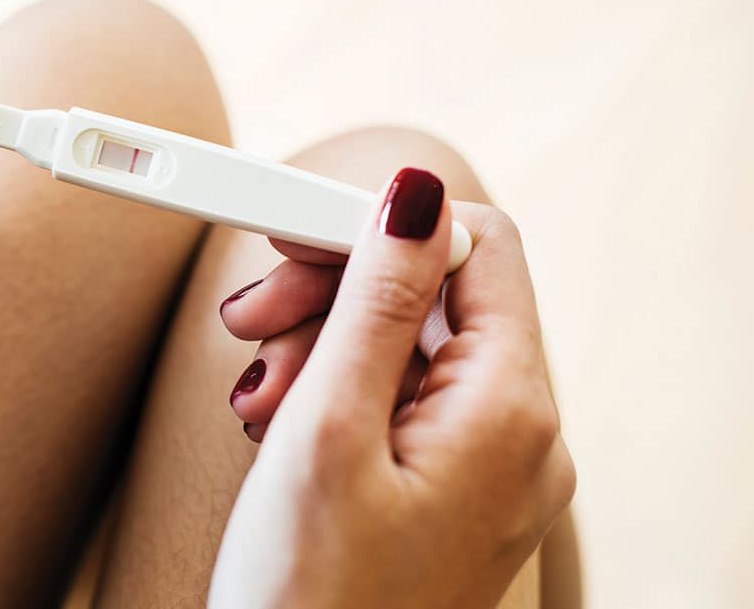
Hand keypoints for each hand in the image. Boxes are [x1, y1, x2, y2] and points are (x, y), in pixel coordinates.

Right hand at [211, 169, 574, 607]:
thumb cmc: (308, 601)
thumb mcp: (329, 432)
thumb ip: (377, 302)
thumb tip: (416, 195)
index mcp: (507, 410)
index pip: (473, 249)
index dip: (378, 225)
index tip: (291, 229)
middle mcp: (513, 435)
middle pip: (430, 300)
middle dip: (331, 296)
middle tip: (250, 323)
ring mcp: (481, 469)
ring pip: (402, 353)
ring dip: (318, 352)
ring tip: (257, 403)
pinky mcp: (442, 494)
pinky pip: (395, 409)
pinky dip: (331, 401)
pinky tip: (280, 431)